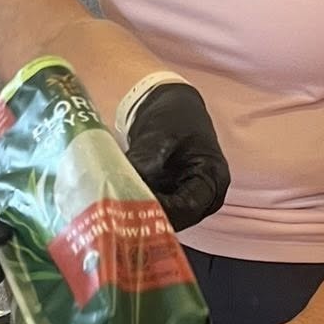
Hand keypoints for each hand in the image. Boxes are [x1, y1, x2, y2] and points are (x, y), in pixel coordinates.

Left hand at [123, 80, 230, 231]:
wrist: (172, 105)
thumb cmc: (176, 115)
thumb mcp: (161, 134)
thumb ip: (146, 160)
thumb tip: (123, 185)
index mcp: (213, 180)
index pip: (188, 208)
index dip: (159, 212)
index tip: (129, 209)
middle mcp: (204, 198)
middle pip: (175, 218)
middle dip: (145, 217)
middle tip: (114, 214)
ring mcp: (187, 200)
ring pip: (162, 217)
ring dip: (137, 215)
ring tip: (110, 211)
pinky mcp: (170, 199)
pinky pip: (153, 209)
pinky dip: (135, 207)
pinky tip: (113, 205)